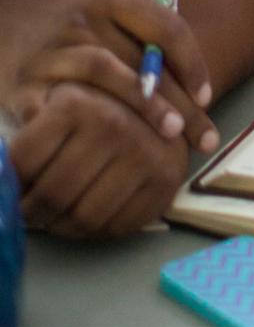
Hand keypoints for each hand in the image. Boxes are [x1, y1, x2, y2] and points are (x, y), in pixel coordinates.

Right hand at [0, 0, 216, 152]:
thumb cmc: (64, 20)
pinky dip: (86, 126)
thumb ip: (143, 35)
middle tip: (205, 138)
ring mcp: (49, 50)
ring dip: (141, 105)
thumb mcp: (102, 8)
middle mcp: (79, 18)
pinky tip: (111, 149)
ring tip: (168, 137)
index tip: (208, 98)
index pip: (165, 26)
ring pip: (104, 72)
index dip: (194, 63)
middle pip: (142, 60)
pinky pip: (59, 106)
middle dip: (180, 103)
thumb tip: (197, 90)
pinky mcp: (20, 84)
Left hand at [11, 83, 190, 238]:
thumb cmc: (93, 101)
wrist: (160, 104)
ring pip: (84, 217)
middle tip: (25, 214)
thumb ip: (24, 121)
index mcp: (78, 103)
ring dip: (60, 226)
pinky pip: (118, 226)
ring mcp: (145, 157)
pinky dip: (95, 231)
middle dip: (31, 213)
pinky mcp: (165, 183)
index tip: (7, 192)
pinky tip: (83, 219)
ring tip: (51, 218)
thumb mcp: (52, 95)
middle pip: (53, 195)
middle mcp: (115, 126)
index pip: (23, 162)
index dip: (7, 185)